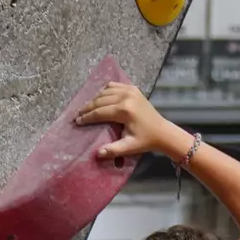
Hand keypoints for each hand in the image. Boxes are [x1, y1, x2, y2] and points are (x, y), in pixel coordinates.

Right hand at [74, 81, 188, 161]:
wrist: (162, 131)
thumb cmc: (145, 140)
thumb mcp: (129, 147)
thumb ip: (113, 150)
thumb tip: (98, 153)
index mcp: (124, 110)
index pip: (100, 112)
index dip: (87, 117)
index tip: (77, 121)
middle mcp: (126, 97)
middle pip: (100, 100)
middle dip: (87, 108)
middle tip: (78, 114)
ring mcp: (130, 90)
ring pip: (105, 91)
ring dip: (95, 99)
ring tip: (87, 108)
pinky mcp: (133, 88)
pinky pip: (114, 86)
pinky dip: (105, 91)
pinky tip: (100, 98)